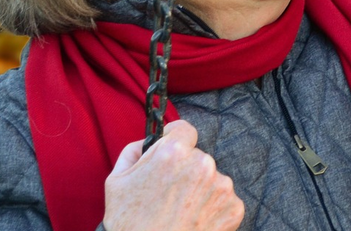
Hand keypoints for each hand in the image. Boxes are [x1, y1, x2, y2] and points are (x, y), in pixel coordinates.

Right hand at [103, 120, 243, 230]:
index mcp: (174, 153)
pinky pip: (224, 200)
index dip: (175, 139)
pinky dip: (212, 208)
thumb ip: (134, 151)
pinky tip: (194, 221)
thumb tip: (148, 140)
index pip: (184, 130)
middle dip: (186, 170)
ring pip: (211, 178)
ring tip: (181, 211)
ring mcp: (221, 187)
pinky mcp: (234, 208)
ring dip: (200, 190)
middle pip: (197, 157)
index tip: (172, 151)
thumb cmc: (129, 223)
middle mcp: (203, 164)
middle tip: (169, 194)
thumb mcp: (117, 181)